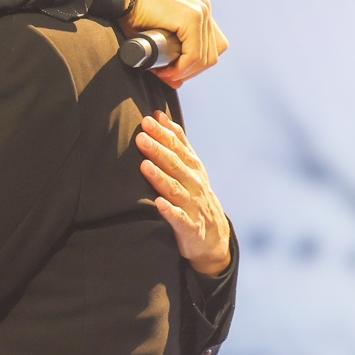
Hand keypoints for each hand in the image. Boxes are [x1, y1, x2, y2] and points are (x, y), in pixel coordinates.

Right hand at [124, 0, 228, 88]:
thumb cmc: (131, 14)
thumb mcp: (157, 37)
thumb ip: (170, 56)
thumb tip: (178, 82)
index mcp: (200, 10)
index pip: (211, 47)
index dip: (194, 66)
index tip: (171, 73)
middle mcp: (204, 8)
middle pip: (213, 53)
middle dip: (191, 71)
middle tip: (168, 76)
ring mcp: (201, 11)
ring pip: (207, 56)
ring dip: (187, 71)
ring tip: (166, 74)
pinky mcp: (191, 17)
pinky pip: (195, 53)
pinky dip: (183, 67)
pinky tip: (168, 71)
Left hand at [137, 111, 231, 275]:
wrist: (214, 238)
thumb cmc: (195, 196)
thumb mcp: (190, 168)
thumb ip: (177, 143)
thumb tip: (159, 115)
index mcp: (193, 169)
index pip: (178, 148)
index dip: (165, 134)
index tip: (149, 120)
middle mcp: (194, 185)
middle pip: (174, 165)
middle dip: (158, 150)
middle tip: (141, 137)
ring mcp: (193, 206)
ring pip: (175, 189)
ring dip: (160, 178)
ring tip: (144, 166)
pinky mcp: (190, 228)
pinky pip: (180, 219)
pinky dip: (170, 212)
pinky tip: (158, 204)